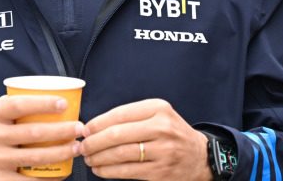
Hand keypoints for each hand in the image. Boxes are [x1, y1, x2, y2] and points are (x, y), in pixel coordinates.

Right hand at [0, 95, 82, 180]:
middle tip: (79, 128)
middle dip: (61, 131)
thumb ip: (13, 105)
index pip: (18, 105)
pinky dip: (49, 178)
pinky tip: (62, 172)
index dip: (43, 103)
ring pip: (35, 158)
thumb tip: (48, 95)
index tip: (64, 104)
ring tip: (76, 147)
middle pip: (33, 133)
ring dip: (61, 153)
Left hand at [80, 99, 211, 180]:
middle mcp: (162, 128)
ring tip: (88, 158)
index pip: (120, 114)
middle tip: (82, 146)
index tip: (85, 129)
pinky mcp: (160, 172)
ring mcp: (162, 151)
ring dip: (98, 157)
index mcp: (159, 109)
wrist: (200, 157)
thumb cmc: (172, 134)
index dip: (98, 123)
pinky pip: (127, 171)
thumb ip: (131, 117)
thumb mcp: (158, 115)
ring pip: (120, 154)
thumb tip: (95, 126)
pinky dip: (108, 171)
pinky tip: (100, 169)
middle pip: (117, 135)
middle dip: (94, 142)